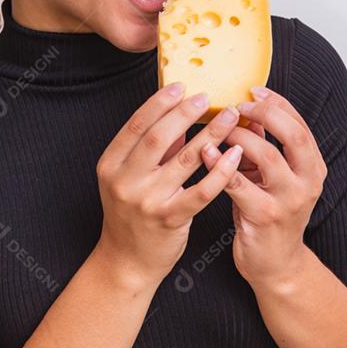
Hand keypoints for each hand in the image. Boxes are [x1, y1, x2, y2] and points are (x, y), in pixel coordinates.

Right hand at [94, 83, 246, 288]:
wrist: (127, 260)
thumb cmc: (132, 214)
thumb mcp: (130, 177)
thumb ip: (152, 148)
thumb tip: (179, 115)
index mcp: (111, 163)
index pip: (136, 125)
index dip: (159, 103)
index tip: (180, 87)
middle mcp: (125, 180)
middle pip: (157, 137)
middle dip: (185, 113)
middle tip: (207, 97)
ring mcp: (146, 201)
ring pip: (183, 160)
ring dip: (211, 135)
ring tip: (230, 118)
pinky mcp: (169, 218)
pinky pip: (200, 191)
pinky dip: (220, 170)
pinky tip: (235, 154)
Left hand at [200, 86, 326, 290]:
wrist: (275, 264)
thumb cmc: (268, 212)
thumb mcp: (272, 176)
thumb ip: (265, 144)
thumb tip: (247, 108)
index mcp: (313, 167)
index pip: (300, 124)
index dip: (277, 103)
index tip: (253, 89)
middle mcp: (308, 182)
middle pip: (293, 136)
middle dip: (265, 113)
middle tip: (238, 104)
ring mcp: (288, 200)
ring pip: (267, 156)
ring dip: (239, 136)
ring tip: (219, 127)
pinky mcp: (264, 216)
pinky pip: (238, 183)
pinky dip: (219, 163)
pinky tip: (204, 150)